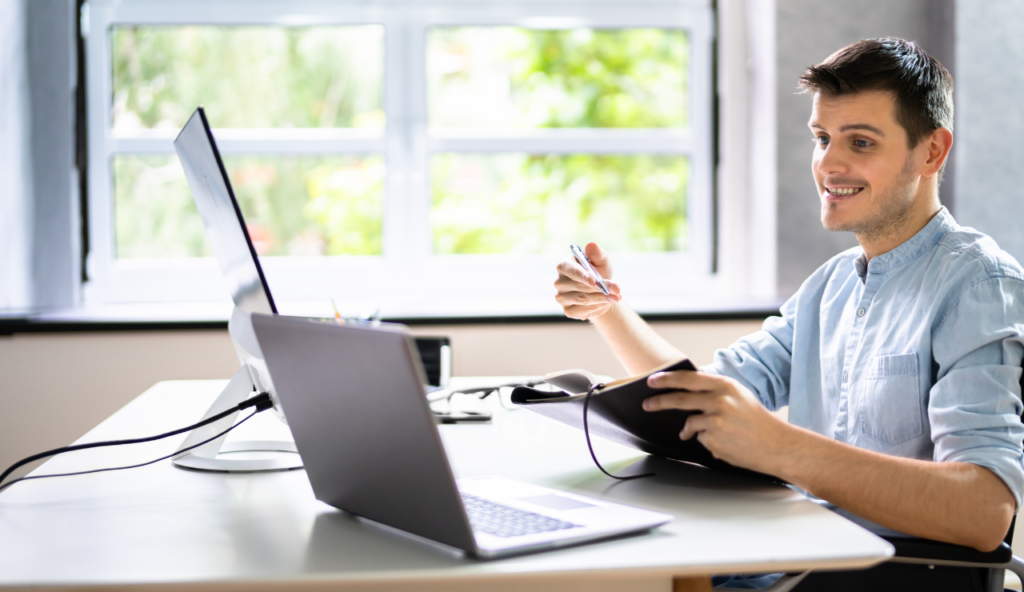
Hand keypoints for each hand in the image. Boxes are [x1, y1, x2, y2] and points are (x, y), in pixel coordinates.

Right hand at [554, 242, 621, 319]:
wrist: (601, 293)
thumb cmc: (599, 272)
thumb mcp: (601, 261)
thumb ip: (597, 253)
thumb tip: (591, 244)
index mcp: (564, 266)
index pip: (571, 271)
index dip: (583, 276)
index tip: (595, 281)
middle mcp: (559, 282)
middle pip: (579, 287)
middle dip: (600, 288)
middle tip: (617, 289)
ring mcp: (561, 297)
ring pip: (583, 300)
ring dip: (602, 298)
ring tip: (616, 297)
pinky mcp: (567, 310)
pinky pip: (582, 311)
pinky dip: (597, 307)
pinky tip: (606, 303)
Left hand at [642, 371, 789, 473]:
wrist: (777, 445)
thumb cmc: (757, 421)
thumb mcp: (738, 396)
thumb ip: (714, 391)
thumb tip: (685, 391)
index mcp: (725, 386)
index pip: (688, 379)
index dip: (667, 379)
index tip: (651, 380)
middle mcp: (719, 401)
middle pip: (679, 399)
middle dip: (658, 402)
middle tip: (646, 404)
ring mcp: (716, 422)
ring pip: (689, 423)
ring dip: (689, 429)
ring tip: (705, 433)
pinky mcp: (714, 440)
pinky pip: (700, 439)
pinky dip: (707, 441)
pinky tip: (724, 442)